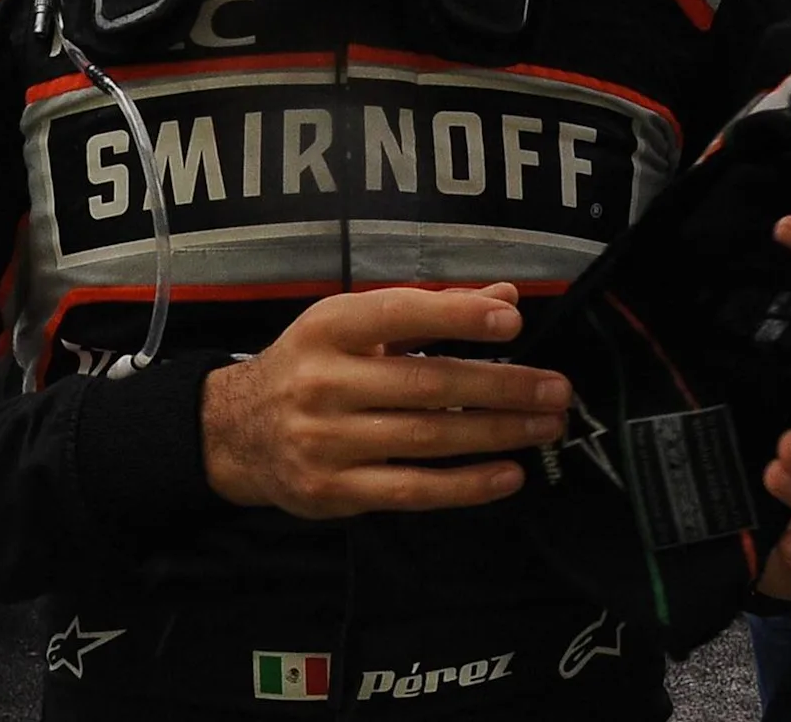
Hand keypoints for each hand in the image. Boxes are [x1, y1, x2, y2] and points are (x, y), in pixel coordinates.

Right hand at [199, 282, 572, 518]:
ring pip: (429, 438)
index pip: (398, 315)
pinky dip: (467, 486)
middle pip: (428, 383)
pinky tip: (509, 475)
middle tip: (556, 388)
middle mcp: (324, 382)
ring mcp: (327, 441)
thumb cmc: (309, 367)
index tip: (514, 320)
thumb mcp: (353, 327)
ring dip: (498, 433)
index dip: (457, 315)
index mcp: (328, 328)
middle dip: (502, 385)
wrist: (235, 432)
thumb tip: (504, 298)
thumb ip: (428, 312)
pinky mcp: (335, 491)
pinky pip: (413, 490)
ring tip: (546, 426)